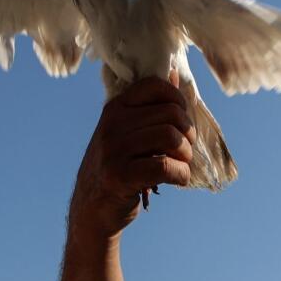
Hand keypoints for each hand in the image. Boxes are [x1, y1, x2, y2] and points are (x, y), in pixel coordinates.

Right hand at [67, 70, 195, 239]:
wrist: (92, 208)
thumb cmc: (118, 167)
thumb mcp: (127, 132)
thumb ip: (150, 106)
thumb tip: (172, 73)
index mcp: (116, 108)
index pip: (155, 85)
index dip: (178, 101)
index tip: (180, 122)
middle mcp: (112, 124)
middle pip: (171, 114)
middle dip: (188, 134)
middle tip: (184, 149)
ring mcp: (114, 150)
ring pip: (171, 138)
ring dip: (186, 156)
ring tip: (181, 164)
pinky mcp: (120, 176)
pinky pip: (166, 166)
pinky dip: (181, 175)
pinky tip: (177, 180)